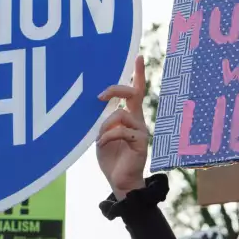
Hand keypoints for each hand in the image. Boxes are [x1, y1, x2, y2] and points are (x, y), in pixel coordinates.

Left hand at [97, 55, 150, 199]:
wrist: (120, 182)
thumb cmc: (111, 158)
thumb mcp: (102, 135)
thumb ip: (103, 120)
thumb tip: (98, 104)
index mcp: (130, 117)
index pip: (135, 91)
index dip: (138, 74)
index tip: (138, 56)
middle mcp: (138, 121)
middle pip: (133, 94)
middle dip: (116, 90)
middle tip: (99, 97)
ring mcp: (141, 131)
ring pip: (121, 115)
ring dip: (105, 125)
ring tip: (99, 139)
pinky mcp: (140, 143)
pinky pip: (121, 131)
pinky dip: (107, 136)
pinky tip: (101, 145)